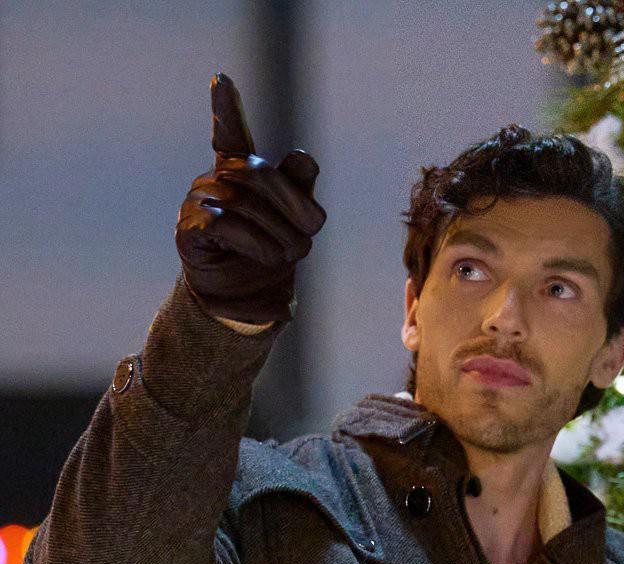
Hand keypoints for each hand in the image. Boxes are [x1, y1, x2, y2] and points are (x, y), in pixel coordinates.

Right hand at [175, 72, 325, 325]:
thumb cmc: (268, 256)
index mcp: (241, 172)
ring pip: (249, 204)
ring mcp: (200, 202)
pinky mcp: (191, 228)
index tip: (220, 78)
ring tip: (284, 257)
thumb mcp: (294, 225)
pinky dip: (257, 244)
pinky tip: (266, 256)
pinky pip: (229, 225)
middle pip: (263, 175)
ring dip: (280, 238)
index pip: (231, 134)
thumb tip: (304, 158)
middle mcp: (218, 180)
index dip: (225, 108)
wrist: (242, 302)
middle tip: (310, 241)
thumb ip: (300, 192)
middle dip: (296, 209)